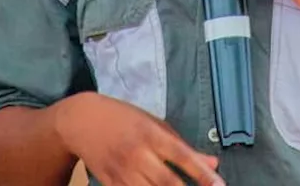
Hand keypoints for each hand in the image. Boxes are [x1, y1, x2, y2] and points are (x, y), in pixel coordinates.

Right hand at [54, 93, 222, 185]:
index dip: (202, 173)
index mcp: (152, 135)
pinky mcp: (109, 183)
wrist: (81, 121)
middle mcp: (137, 155)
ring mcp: (121, 171)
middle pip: (166, 181)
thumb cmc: (124, 119)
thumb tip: (212, 163)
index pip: (182, 156)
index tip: (218, 184)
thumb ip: (184, 147)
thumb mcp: (156, 124)